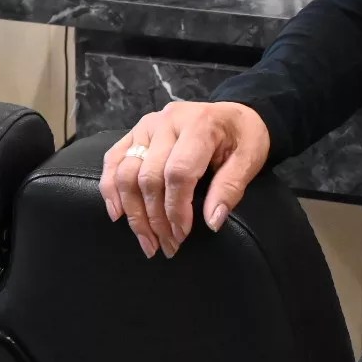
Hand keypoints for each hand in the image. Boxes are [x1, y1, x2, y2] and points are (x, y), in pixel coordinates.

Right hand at [98, 101, 269, 258]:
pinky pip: (114, 160)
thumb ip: (231, 188)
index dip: (177, 209)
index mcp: (200, 125)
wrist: (233, 115)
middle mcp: (168, 121)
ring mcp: (148, 125)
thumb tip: (212, 222)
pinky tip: (119, 214)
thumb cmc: (243, 137)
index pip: (178, 173)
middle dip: (156, 218)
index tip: (183, 234)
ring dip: (133, 212)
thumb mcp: (250, 159)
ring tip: (147, 240)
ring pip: (126, 173)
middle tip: (168, 246)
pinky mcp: (136, 132)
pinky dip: (111, 189)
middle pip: (149, 177)